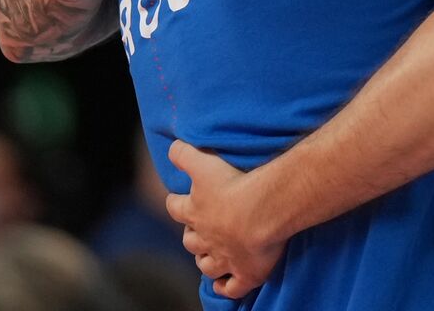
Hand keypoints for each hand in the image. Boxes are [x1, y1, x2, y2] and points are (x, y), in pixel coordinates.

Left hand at [165, 140, 285, 299]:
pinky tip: (223, 285)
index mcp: (195, 211)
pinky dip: (226, 288)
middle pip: (190, 241)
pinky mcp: (245, 273)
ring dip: (206, 262)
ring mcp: (225, 259)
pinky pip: (232, 288)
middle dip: (191, 236)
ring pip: (207, 265)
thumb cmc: (234, 184)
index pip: (175, 208)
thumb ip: (184, 153)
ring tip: (209, 258)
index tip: (176, 200)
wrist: (262, 211)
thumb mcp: (204, 162)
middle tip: (198, 230)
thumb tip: (170, 146)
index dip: (175, 204)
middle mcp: (206, 238)